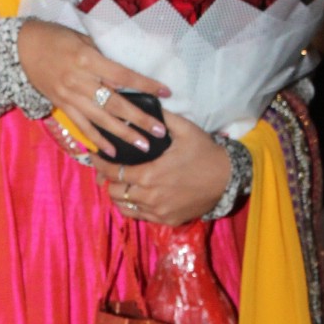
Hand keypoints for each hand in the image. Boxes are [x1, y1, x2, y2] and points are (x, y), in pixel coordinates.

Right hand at [17, 19, 169, 159]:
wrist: (22, 48)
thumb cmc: (57, 37)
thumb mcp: (83, 39)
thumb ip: (104, 57)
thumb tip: (127, 74)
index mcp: (88, 60)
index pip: (123, 75)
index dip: (145, 85)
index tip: (166, 93)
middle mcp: (80, 81)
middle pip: (114, 103)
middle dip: (138, 118)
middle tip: (159, 131)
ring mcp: (70, 96)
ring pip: (101, 119)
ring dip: (123, 134)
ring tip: (143, 146)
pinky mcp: (62, 106)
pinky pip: (82, 126)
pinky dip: (98, 140)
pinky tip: (113, 151)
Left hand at [93, 110, 230, 223]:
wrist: (228, 179)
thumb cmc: (205, 153)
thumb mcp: (185, 130)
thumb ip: (161, 118)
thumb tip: (144, 102)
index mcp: (149, 175)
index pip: (112, 172)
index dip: (99, 164)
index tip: (94, 156)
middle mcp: (150, 197)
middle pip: (113, 192)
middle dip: (107, 179)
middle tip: (108, 169)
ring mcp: (158, 212)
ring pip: (123, 207)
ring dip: (118, 194)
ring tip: (119, 183)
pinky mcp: (166, 220)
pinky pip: (139, 217)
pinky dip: (132, 206)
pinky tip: (134, 195)